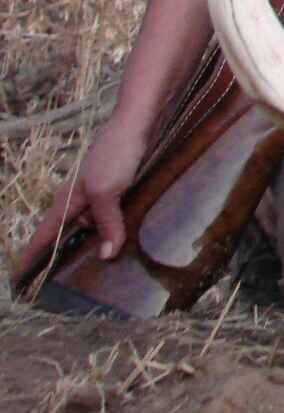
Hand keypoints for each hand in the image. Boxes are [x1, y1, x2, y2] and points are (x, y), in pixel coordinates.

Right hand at [12, 117, 147, 277]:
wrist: (137, 123)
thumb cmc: (115, 155)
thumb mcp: (107, 192)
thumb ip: (107, 223)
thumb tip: (105, 256)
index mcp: (65, 204)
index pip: (41, 239)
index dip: (29, 261)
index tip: (17, 284)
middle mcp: (76, 202)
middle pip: (61, 238)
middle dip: (55, 261)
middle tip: (52, 288)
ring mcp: (94, 195)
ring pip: (86, 229)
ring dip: (86, 248)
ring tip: (86, 274)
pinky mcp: (114, 189)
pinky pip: (106, 219)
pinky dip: (108, 233)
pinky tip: (119, 243)